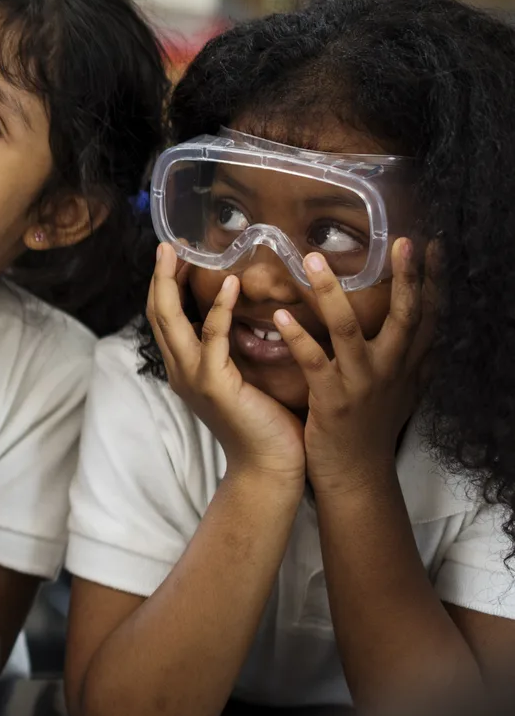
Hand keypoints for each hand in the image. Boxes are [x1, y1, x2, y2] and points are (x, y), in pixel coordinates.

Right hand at [147, 245, 302, 480]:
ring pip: (171, 321)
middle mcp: (181, 370)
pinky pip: (213, 337)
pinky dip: (218, 308)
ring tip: (182, 253)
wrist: (272, 466)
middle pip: (157, 314)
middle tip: (166, 243)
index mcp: (186, 369)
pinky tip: (230, 284)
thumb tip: (251, 316)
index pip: (165, 319)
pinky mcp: (214, 384)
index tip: (172, 255)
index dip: (164, 285)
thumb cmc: (266, 424)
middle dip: (159, 276)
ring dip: (172, 283)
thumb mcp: (245, 379)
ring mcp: (193, 377)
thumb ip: (237, 350)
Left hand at [276, 241, 433, 496]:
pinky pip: (314, 362)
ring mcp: (362, 384)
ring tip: (313, 259)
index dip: (433, 280)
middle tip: (403, 242)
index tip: (434, 245)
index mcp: (408, 365)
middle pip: (405, 316)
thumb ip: (415, 359)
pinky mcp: (332, 400)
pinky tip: (282, 317)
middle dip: (407, 278)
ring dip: (330, 292)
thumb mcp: (404, 391)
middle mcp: (392, 369)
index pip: (428, 315)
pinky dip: (298, 337)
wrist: (356, 473)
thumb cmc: (373, 427)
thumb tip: (431, 331)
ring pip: (348, 329)